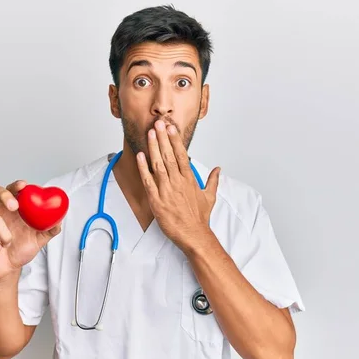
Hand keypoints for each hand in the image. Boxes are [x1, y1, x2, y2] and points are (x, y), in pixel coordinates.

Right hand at [0, 180, 61, 282]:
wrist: (8, 269)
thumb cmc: (21, 249)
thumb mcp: (38, 240)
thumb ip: (49, 230)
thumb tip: (59, 222)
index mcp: (13, 209)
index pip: (12, 191)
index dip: (16, 186)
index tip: (23, 186)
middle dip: (4, 196)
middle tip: (15, 206)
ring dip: (4, 234)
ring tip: (7, 243)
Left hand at [136, 120, 219, 250]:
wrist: (194, 235)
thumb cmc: (200, 218)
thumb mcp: (210, 197)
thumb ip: (213, 181)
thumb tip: (218, 169)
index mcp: (190, 179)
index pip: (182, 155)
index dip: (175, 140)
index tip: (171, 128)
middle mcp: (178, 182)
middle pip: (169, 155)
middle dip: (163, 138)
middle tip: (158, 123)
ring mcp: (167, 190)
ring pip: (158, 164)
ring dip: (153, 148)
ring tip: (150, 133)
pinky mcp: (157, 200)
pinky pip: (148, 181)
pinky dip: (143, 168)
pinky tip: (140, 156)